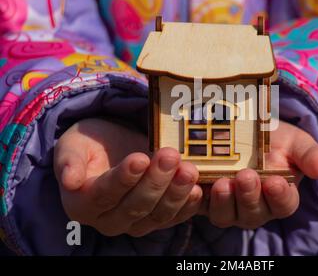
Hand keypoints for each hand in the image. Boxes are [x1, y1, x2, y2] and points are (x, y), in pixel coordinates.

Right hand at [53, 118, 202, 236]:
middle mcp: (108, 220)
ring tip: (188, 170)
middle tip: (170, 156)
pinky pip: (174, 218)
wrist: (111, 149)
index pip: (104, 194)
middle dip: (155, 181)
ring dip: (176, 193)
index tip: (139, 158)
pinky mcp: (157, 218)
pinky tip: (197, 189)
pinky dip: (187, 205)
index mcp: (83, 204)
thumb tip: (69, 181)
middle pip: (134, 206)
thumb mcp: (73, 145)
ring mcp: (135, 223)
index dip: (123, 178)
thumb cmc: (90, 146)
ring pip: (157, 215)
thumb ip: (69, 161)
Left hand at [201, 121, 317, 228]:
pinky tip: (195, 182)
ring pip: (225, 214)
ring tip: (222, 182)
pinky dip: (195, 198)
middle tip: (246, 176)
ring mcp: (228, 204)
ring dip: (224, 201)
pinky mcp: (203, 197)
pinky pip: (198, 205)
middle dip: (249, 196)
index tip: (276, 181)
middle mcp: (254, 207)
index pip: (283, 204)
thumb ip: (310, 154)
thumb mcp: (295, 142)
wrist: (244, 131)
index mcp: (279, 197)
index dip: (280, 196)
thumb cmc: (275, 140)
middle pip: (253, 213)